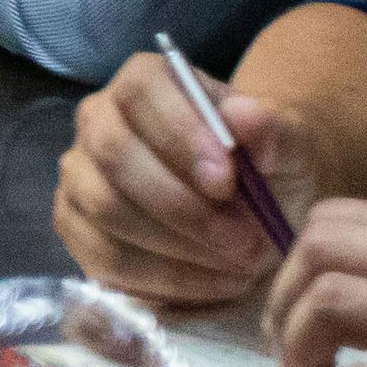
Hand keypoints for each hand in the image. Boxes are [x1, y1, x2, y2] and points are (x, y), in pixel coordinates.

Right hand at [54, 51, 322, 304]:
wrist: (255, 209)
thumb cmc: (267, 167)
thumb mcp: (290, 147)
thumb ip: (275, 130)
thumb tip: (243, 115)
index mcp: (144, 81)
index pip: (141, 92)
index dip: (178, 134)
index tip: (227, 182)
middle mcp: (98, 120)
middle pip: (114, 154)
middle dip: (181, 206)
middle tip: (245, 242)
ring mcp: (80, 176)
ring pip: (107, 209)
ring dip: (178, 247)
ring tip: (238, 266)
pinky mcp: (75, 228)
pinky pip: (103, 258)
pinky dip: (163, 279)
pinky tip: (213, 284)